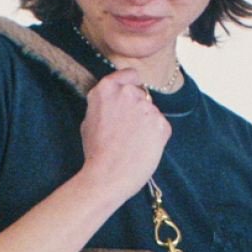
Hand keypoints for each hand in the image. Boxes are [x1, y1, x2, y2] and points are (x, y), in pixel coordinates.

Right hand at [78, 71, 169, 204]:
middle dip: (138, 110)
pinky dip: (156, 138)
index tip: (134, 91)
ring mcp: (146, 107)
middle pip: (142, 95)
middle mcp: (128, 93)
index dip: (132, 83)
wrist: (106, 176)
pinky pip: (162, 127)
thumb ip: (104, 104)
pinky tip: (142, 150)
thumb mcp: (89, 120)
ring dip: (147, 125)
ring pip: (152, 113)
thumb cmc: (96, 153)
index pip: (130, 74)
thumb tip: (114, 101)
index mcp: (107, 89)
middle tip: (127, 133)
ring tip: (133, 145)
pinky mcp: (161, 123)